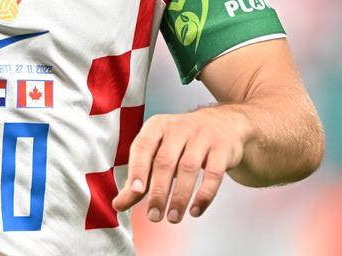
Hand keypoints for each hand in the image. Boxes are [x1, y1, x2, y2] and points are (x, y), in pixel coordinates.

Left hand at [112, 106, 250, 222]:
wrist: (223, 123)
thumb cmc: (181, 142)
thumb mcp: (158, 151)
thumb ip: (139, 177)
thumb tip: (118, 204)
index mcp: (156, 126)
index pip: (143, 147)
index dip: (138, 170)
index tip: (135, 192)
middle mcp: (178, 128)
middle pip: (165, 161)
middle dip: (158, 191)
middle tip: (153, 216)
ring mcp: (202, 137)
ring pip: (189, 169)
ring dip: (179, 196)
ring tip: (172, 218)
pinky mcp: (223, 149)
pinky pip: (213, 174)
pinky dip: (204, 195)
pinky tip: (195, 211)